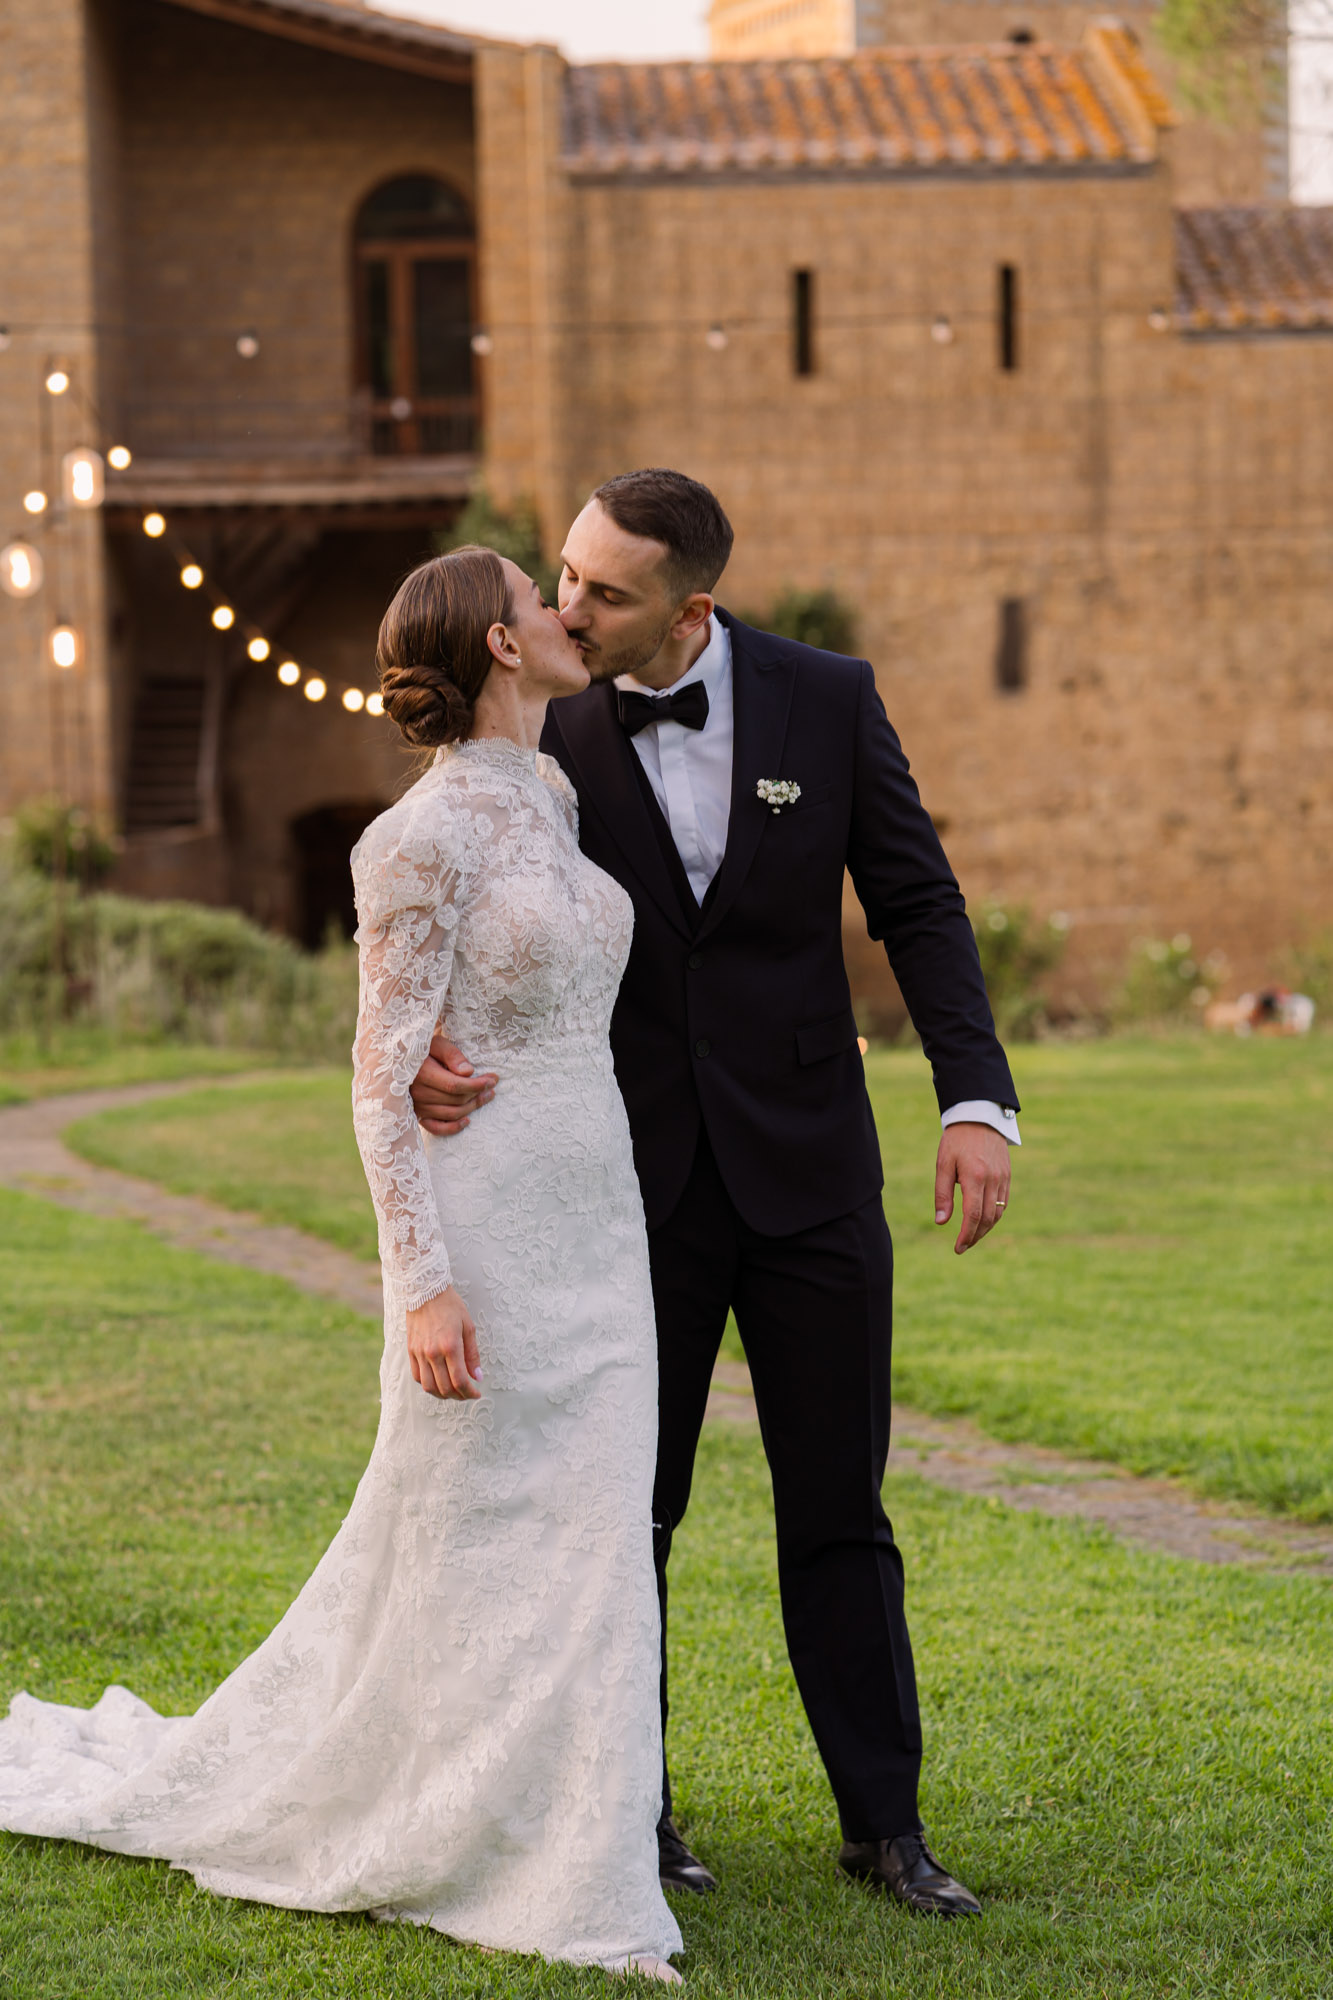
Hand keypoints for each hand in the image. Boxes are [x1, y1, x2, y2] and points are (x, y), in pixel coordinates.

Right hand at [406, 1287, 481, 1399]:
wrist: (424, 1291)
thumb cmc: (450, 1306)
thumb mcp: (468, 1326)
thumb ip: (472, 1354)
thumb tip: (477, 1377)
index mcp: (450, 1346)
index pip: (460, 1380)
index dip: (469, 1392)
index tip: (477, 1394)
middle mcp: (433, 1353)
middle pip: (445, 1388)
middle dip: (459, 1396)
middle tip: (467, 1395)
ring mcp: (419, 1353)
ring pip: (429, 1386)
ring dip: (442, 1395)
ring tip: (453, 1392)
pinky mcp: (410, 1351)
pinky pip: (417, 1377)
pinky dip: (428, 1385)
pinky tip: (438, 1382)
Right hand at [410, 1034, 496, 1136]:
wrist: (401, 1058)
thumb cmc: (423, 1048)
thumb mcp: (437, 1043)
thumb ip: (452, 1055)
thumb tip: (468, 1072)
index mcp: (421, 1074)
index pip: (454, 1085)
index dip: (477, 1085)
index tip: (493, 1079)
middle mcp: (417, 1093)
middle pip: (455, 1100)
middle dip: (478, 1094)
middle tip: (492, 1086)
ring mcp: (417, 1106)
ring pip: (450, 1113)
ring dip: (472, 1108)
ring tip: (486, 1097)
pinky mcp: (417, 1115)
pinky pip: (436, 1128)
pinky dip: (452, 1128)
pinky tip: (467, 1121)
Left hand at [934, 1123, 1011, 1253]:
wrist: (979, 1117)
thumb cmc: (956, 1140)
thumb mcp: (943, 1164)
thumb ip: (942, 1194)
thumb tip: (941, 1222)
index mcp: (975, 1177)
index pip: (973, 1215)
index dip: (966, 1235)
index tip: (958, 1248)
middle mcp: (992, 1180)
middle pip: (987, 1219)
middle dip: (975, 1236)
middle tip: (963, 1247)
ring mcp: (1003, 1178)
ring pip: (998, 1213)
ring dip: (985, 1229)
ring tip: (971, 1237)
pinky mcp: (1007, 1176)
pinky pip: (1003, 1203)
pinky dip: (994, 1216)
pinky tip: (983, 1221)